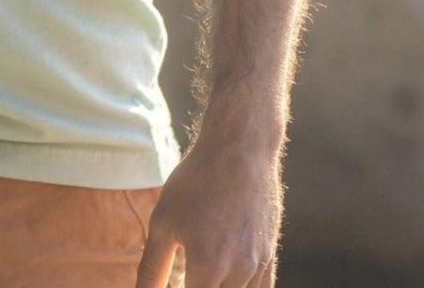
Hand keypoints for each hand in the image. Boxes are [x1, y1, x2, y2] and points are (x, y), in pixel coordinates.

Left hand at [134, 129, 282, 287]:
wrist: (239, 150)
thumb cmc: (195, 182)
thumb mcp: (163, 221)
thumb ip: (153, 266)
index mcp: (208, 266)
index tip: (174, 283)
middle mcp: (238, 273)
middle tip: (187, 276)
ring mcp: (258, 266)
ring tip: (202, 276)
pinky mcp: (270, 257)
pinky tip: (224, 280)